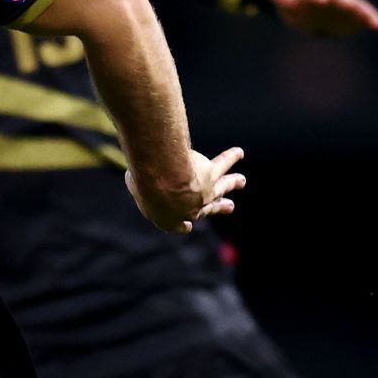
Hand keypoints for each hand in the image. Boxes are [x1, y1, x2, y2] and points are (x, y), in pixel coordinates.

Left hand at [126, 145, 245, 233]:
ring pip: (221, 187)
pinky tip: (239, 151)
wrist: (161, 178)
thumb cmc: (143, 183)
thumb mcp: (136, 184)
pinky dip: (231, 157)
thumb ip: (140, 183)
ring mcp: (203, 193)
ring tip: (241, 180)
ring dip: (232, 183)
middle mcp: (189, 209)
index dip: (182, 225)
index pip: (177, 224)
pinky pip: (223, 163)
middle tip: (230, 206)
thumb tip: (137, 174)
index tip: (188, 226)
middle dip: (218, 207)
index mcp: (168, 219)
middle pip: (207, 209)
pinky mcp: (211, 175)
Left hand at [263, 0, 377, 36]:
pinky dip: (371, 18)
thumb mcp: (287, 2)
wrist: (316, 6)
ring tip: (370, 18)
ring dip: (361, 11)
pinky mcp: (354, 14)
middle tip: (347, 3)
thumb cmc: (298, 7)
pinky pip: (364, 15)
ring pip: (354, 5)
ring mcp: (344, 4)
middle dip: (342, 0)